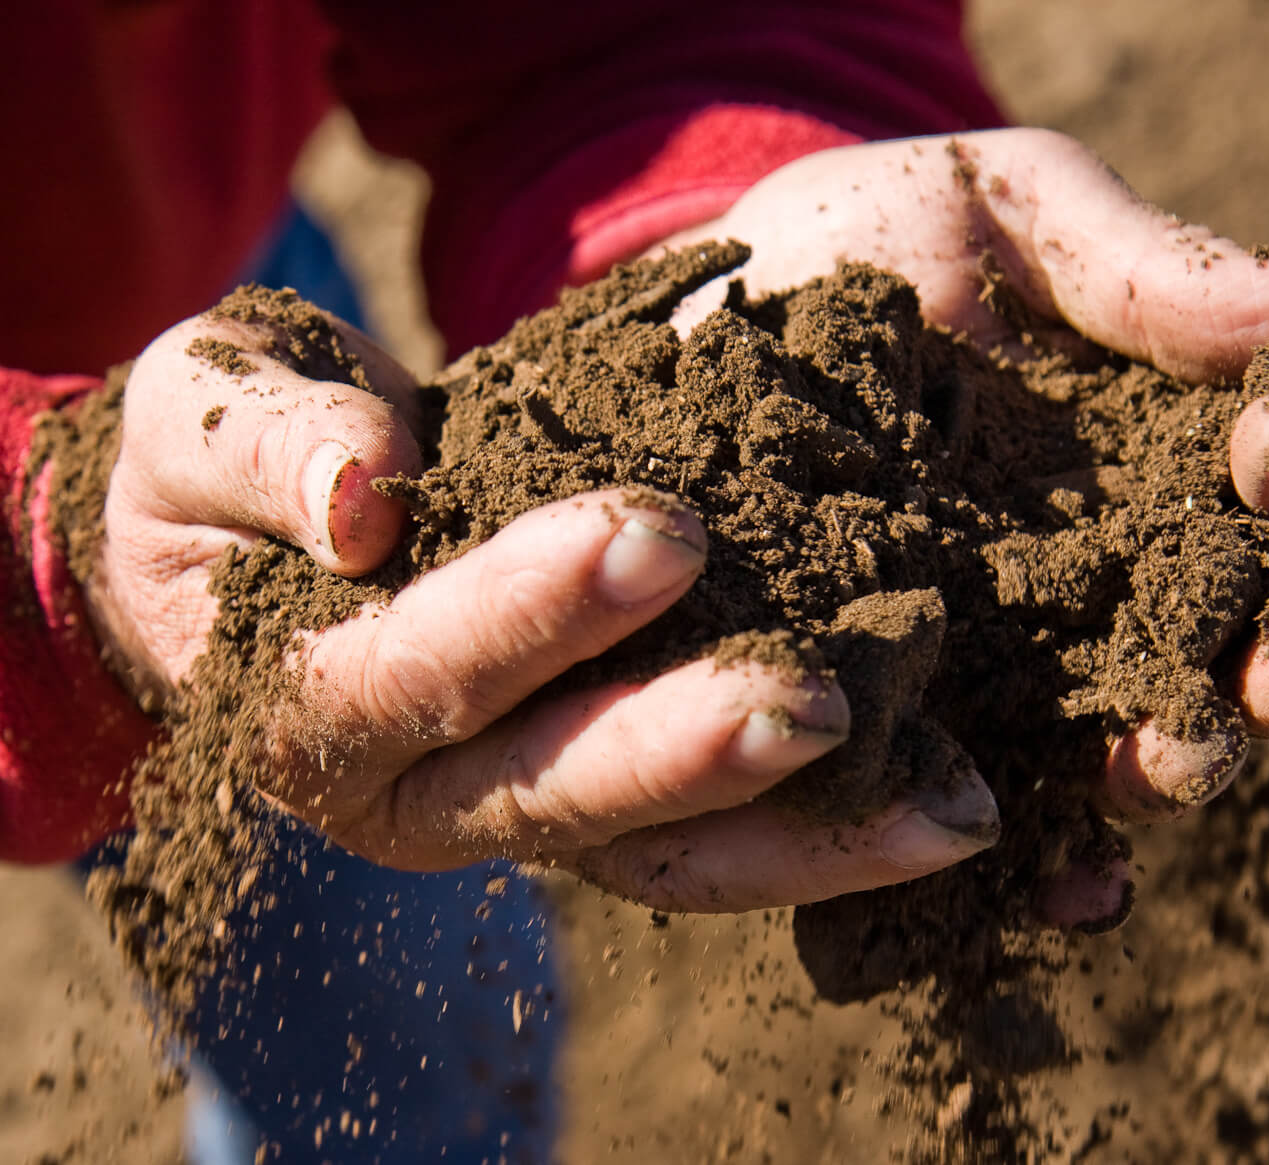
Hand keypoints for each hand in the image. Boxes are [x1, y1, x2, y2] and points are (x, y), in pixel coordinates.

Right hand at [81, 307, 996, 909]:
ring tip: (947, 810)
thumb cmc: (221, 467)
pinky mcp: (597, 794)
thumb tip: (361, 496)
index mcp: (309, 703)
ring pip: (658, 853)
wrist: (254, 542)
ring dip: (801, 838)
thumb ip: (267, 444)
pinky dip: (822, 831)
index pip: (419, 670)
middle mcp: (416, 795)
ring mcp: (515, 809)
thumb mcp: (204, 412)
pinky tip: (942, 799)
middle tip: (822, 704)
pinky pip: (710, 835)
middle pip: (557, 794)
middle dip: (687, 749)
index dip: (532, 612)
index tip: (662, 531)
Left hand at [664, 129, 1268, 922]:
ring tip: (1163, 766)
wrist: (714, 301)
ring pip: (1123, 745)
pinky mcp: (899, 715)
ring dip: (1163, 768)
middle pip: (1231, 654)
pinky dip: (1026, 853)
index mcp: (1163, 467)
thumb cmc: (882, 234)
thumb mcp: (1020, 215)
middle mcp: (1106, 587)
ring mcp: (1008, 663)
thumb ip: (1158, 271)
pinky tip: (1052, 880)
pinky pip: (978, 804)